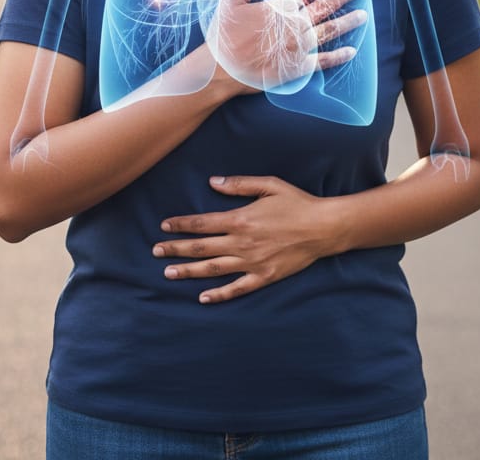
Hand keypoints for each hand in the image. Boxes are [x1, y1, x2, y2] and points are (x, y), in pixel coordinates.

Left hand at [152, 175, 336, 303]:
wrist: (323, 227)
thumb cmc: (296, 203)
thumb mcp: (268, 185)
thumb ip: (238, 184)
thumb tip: (211, 182)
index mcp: (241, 219)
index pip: (202, 224)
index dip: (181, 225)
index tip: (164, 226)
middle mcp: (242, 243)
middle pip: (202, 248)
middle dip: (176, 249)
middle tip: (155, 251)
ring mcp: (253, 262)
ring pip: (213, 269)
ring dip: (189, 271)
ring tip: (168, 273)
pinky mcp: (264, 276)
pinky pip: (237, 288)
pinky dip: (220, 295)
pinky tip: (203, 298)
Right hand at [208, 0, 366, 93]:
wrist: (221, 70)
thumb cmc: (223, 36)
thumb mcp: (230, 3)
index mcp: (279, 7)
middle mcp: (294, 25)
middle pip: (324, 6)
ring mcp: (299, 47)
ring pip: (330, 30)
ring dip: (348, 22)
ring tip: (363, 15)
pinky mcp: (299, 67)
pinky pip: (324, 61)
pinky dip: (339, 56)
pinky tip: (352, 51)